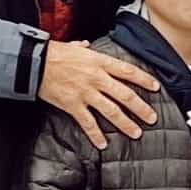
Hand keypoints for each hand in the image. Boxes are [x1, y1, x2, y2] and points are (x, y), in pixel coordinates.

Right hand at [39, 40, 156, 148]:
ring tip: (136, 133)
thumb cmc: (54, 53)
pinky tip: (103, 144)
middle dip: (141, 108)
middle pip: (125, 95)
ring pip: (111, 111)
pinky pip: (87, 123)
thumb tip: (86, 45)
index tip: (156, 87)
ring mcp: (86, 93)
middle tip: (152, 118)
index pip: (128, 71)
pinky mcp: (73, 105)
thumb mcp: (74, 46)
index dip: (144, 79)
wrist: (34, 63)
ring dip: (125, 123)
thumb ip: (83, 48)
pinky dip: (96, 134)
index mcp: (100, 62)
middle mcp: (97, 78)